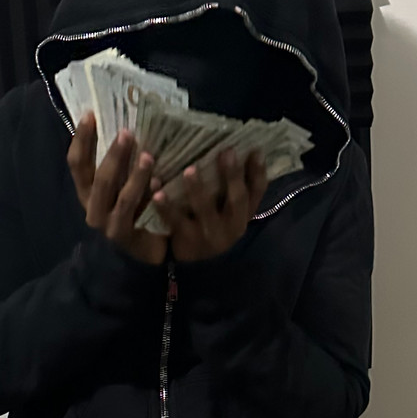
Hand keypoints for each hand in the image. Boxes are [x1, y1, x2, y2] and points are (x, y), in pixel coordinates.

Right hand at [67, 111, 167, 264]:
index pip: (77, 163)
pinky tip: (159, 183)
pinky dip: (146, 195)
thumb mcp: (123, 186)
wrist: (138, 255)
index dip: (81, 139)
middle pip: (98, 177)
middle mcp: (92, 206)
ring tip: (148, 156)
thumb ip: (121, 166)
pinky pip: (136, 212)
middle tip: (127, 133)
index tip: (90, 114)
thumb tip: (129, 129)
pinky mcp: (123, 235)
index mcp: (87, 192)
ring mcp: (106, 223)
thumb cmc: (132, 213)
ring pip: (119, 195)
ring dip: (134, 174)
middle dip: (113, 154)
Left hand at [152, 148, 268, 261]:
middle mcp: (232, 225)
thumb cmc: (215, 227)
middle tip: (226, 151)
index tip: (256, 150)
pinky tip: (157, 193)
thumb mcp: (231, 213)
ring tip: (190, 170)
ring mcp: (210, 233)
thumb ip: (237, 189)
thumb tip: (246, 151)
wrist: (198, 267)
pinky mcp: (188, 240)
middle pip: (237, 199)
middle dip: (233, 175)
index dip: (259, 171)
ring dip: (197, 189)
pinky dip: (166, 207)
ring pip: (206, 210)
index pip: (258, 191)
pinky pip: (176, 221)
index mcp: (244, 214)